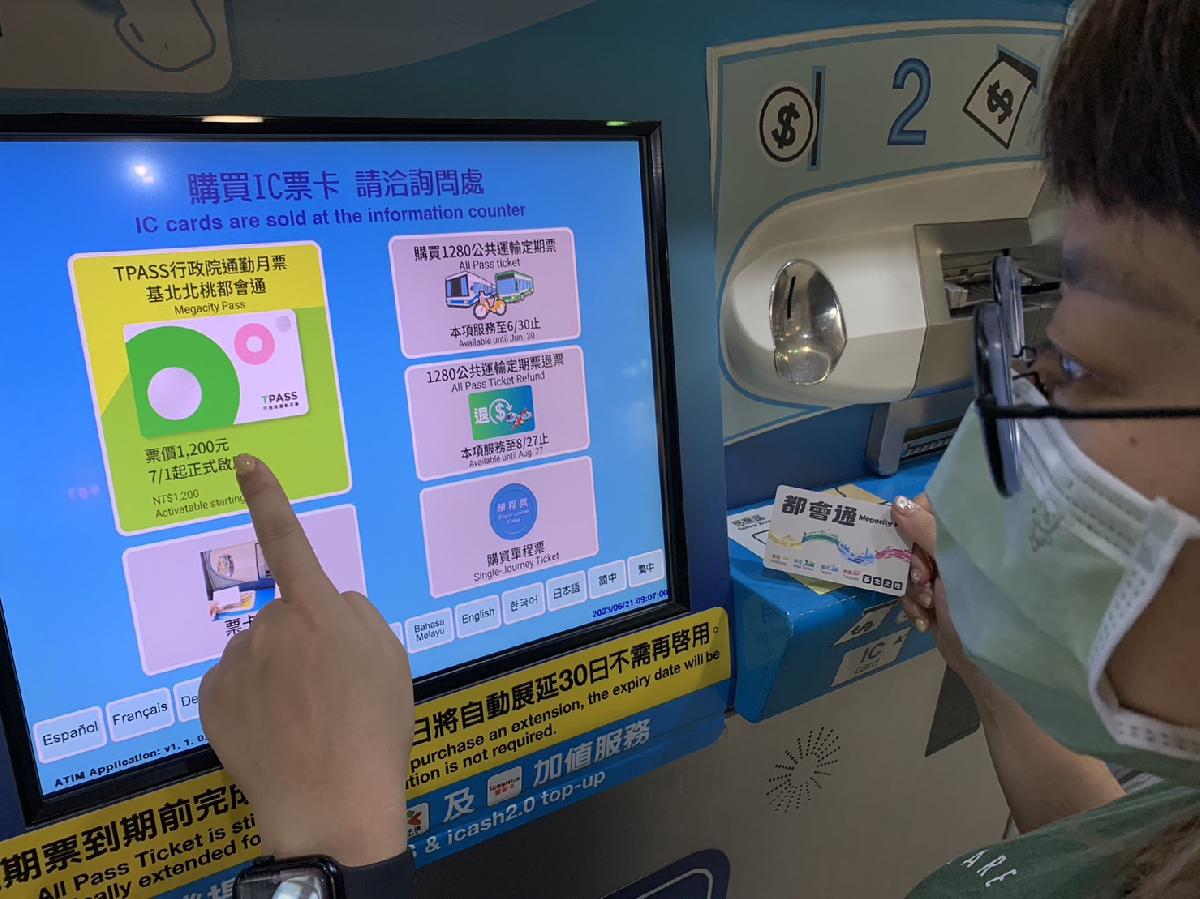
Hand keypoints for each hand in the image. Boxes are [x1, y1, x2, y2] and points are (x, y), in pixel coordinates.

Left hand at [199, 456, 413, 866]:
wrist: (330, 804)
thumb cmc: (374, 729)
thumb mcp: (393, 660)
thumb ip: (358, 617)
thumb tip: (328, 606)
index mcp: (320, 610)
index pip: (289, 541)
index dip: (267, 498)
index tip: (243, 462)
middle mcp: (271, 626)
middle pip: (287, 617)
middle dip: (305, 641)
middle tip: (333, 692)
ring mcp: (236, 663)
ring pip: (261, 653)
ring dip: (278, 673)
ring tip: (307, 721)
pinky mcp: (212, 700)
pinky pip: (236, 685)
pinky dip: (253, 701)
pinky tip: (277, 732)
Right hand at [892, 494, 978, 683]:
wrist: (985, 664)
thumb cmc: (977, 607)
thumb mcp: (952, 564)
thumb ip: (925, 531)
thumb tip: (898, 502)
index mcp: (969, 537)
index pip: (930, 509)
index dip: (913, 522)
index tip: (909, 541)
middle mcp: (959, 551)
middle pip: (914, 541)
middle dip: (911, 565)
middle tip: (923, 582)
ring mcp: (948, 576)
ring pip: (909, 569)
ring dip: (912, 590)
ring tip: (928, 608)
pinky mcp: (938, 599)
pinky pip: (912, 592)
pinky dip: (914, 606)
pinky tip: (925, 622)